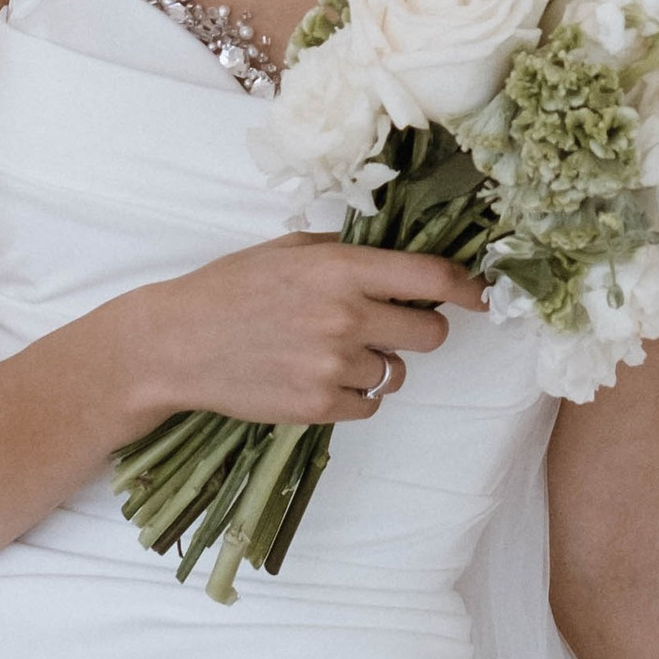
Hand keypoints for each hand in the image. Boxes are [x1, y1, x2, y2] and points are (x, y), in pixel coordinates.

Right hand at [110, 238, 486, 430]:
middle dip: (420, 330)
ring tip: (333, 352)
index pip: (431, 279)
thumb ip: (346, 254)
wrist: (176, 344)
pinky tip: (318, 377)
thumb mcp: (289, 252)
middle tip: (389, 326)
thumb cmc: (231, 288)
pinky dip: (355, 394)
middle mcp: (345, 316)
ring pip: (398, 372)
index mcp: (341, 269)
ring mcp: (333, 366)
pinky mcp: (319, 407)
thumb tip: (401, 259)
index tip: (482, 295)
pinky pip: (370, 404)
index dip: (468, 288)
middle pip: (430, 334)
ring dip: (380, 363)